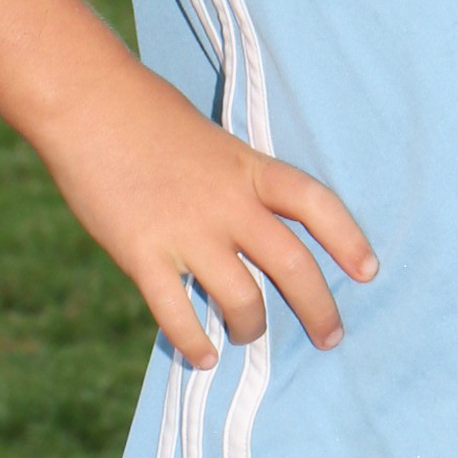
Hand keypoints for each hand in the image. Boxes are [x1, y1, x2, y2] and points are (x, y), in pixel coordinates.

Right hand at [37, 65, 376, 370]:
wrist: (88, 101)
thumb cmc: (147, 115)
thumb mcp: (212, 141)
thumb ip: (235, 184)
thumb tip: (251, 228)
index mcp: (249, 168)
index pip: (316, 204)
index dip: (348, 239)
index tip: (369, 271)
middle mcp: (228, 203)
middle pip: (292, 266)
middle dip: (319, 309)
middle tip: (330, 337)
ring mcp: (186, 231)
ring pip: (243, 300)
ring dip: (251, 328)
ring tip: (246, 335)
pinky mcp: (142, 254)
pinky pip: (177, 314)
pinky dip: (194, 342)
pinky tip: (202, 356)